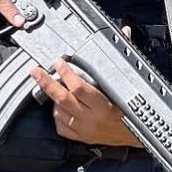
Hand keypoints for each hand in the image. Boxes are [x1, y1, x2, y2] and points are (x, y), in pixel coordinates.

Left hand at [28, 27, 142, 147]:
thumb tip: (126, 33)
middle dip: (47, 83)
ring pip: (59, 111)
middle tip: (35, 71)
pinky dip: (57, 114)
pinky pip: (61, 126)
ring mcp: (83, 129)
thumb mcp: (127, 87)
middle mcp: (92, 118)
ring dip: (54, 98)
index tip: (59, 62)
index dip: (67, 73)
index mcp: (104, 106)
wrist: (135, 137)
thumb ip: (123, 59)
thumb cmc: (131, 110)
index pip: (80, 88)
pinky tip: (61, 107)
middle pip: (63, 98)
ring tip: (55, 88)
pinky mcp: (79, 138)